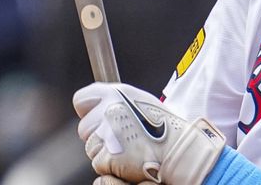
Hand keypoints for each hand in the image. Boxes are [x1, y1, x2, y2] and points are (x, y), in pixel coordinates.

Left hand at [74, 82, 225, 184]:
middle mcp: (110, 110)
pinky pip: (100, 165)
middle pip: (85, 129)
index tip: (100, 118)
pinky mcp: (107, 157)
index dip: (89, 111)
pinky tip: (130, 161)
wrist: (179, 152)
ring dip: (107, 152)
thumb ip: (117, 100)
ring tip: (131, 149)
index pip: (82, 100)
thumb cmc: (164, 130)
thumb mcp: (141, 102)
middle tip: (125, 138)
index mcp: (118, 93)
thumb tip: (94, 104)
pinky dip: (112, 167)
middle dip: (100, 136)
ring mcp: (108, 134)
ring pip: (92, 149)